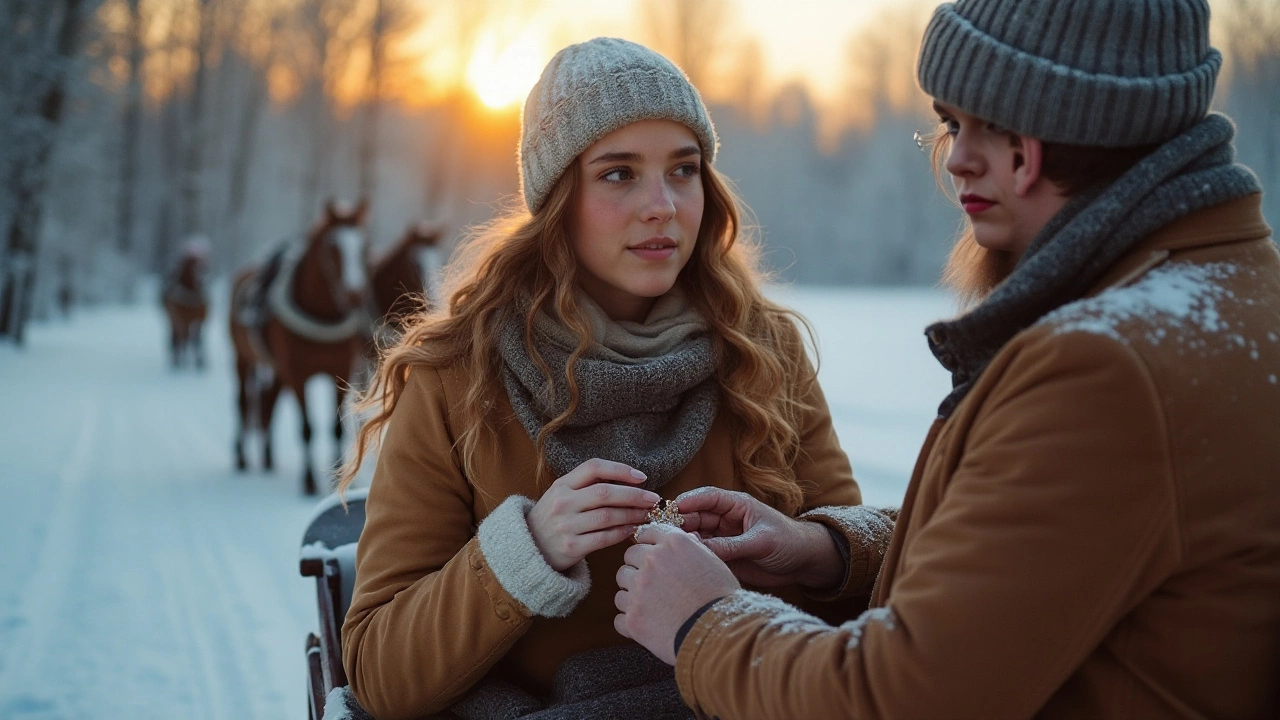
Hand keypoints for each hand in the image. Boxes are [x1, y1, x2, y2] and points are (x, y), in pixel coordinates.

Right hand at [527, 458, 659, 571]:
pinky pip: (604, 538)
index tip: (642, 476)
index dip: (620, 469)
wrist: (528, 549)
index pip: (594, 467)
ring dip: (632, 514)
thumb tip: (628, 480)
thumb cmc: (553, 518)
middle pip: (605, 492)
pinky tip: (632, 529)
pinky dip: (621, 533)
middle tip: (653, 498)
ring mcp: (565, 526)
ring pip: (608, 516)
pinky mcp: (571, 548)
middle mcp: (562, 502)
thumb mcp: (561, 495)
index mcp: (562, 485)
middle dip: (634, 494)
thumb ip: (587, 486)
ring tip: (646, 514)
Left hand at [614, 523, 739, 663]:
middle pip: (629, 557)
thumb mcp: (713, 562)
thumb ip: (692, 548)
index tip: (651, 554)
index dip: (649, 544)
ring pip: (622, 586)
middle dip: (638, 568)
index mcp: (673, 543)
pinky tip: (650, 625)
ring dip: (633, 594)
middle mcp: (652, 561)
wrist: (720, 634)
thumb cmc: (721, 599)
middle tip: (654, 584)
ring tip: (654, 607)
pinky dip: (632, 622)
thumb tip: (685, 539)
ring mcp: (638, 589)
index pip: (647, 532)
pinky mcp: (632, 618)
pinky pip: (620, 616)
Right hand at [676, 487, 842, 589]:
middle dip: (679, 523)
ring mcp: (723, 538)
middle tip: (663, 534)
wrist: (804, 563)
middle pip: (696, 517)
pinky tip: (682, 564)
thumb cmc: (789, 542)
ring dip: (684, 542)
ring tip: (670, 551)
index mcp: (736, 505)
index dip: (689, 501)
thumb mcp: (761, 541)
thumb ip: (732, 546)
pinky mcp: (724, 557)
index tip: (672, 509)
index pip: (707, 497)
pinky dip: (692, 558)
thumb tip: (701, 549)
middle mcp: (726, 520)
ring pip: (696, 537)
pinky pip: (703, 555)